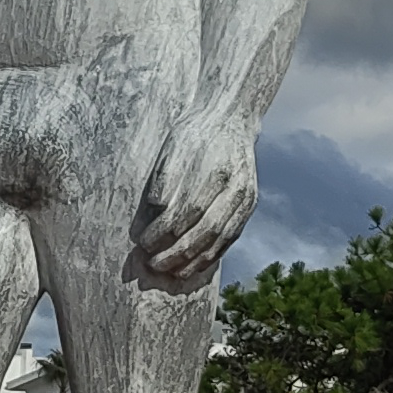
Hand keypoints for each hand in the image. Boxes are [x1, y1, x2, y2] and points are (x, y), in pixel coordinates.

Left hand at [137, 114, 258, 286]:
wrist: (232, 119)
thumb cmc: (196, 132)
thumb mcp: (175, 146)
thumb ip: (166, 177)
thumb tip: (156, 211)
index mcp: (215, 169)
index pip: (187, 210)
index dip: (163, 231)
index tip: (143, 242)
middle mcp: (235, 186)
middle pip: (205, 229)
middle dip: (177, 252)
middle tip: (153, 264)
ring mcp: (246, 197)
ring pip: (220, 238)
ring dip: (195, 260)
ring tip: (173, 273)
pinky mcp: (249, 205)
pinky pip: (231, 236)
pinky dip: (213, 254)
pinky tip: (196, 265)